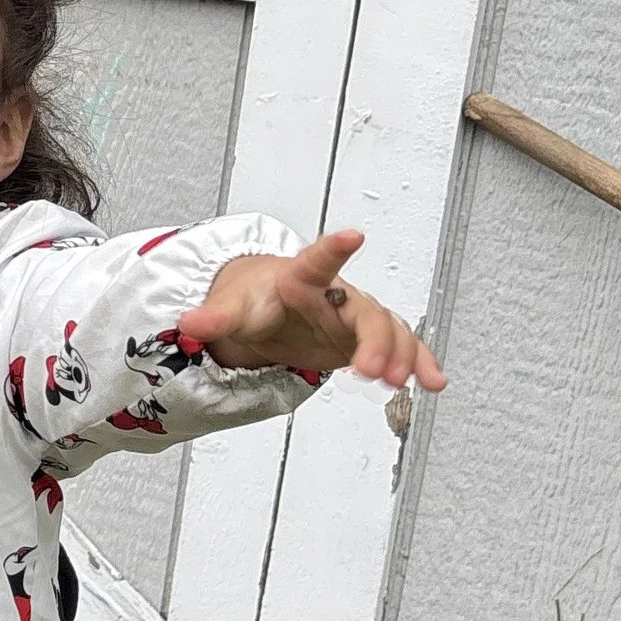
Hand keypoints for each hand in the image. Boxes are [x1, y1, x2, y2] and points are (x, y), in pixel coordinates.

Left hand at [181, 230, 444, 390]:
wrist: (269, 307)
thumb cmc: (255, 300)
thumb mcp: (233, 309)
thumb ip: (215, 317)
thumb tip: (188, 322)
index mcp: (303, 278)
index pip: (319, 260)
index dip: (334, 248)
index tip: (352, 236)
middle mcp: (338, 294)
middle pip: (366, 311)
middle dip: (375, 339)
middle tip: (371, 370)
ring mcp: (356, 316)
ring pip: (391, 330)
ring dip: (400, 355)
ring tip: (398, 383)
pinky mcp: (367, 338)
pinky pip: (401, 348)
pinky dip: (419, 363)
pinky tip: (433, 383)